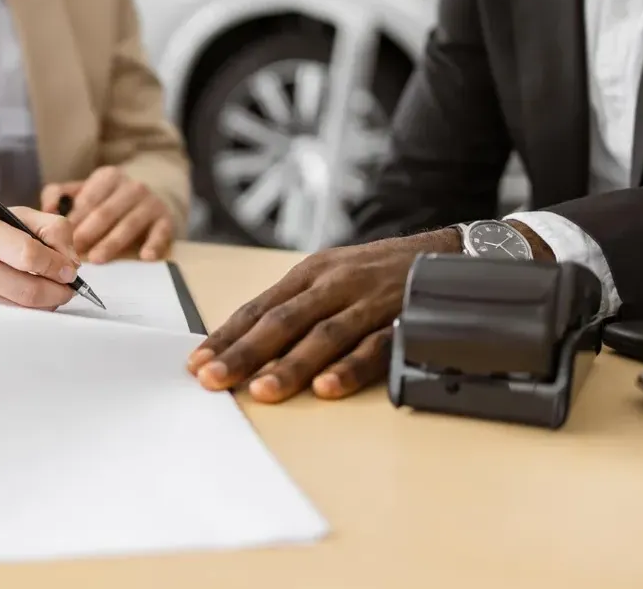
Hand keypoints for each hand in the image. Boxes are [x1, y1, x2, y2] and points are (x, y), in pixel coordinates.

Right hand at [0, 207, 80, 309]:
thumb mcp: (11, 215)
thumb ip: (51, 229)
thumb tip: (73, 262)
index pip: (29, 255)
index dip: (58, 266)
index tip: (72, 271)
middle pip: (28, 291)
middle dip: (58, 292)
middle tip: (69, 287)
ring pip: (20, 312)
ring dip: (46, 306)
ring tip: (50, 292)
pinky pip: (6, 321)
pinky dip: (27, 314)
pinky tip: (29, 302)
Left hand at [41, 166, 173, 263]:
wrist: (153, 193)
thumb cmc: (109, 198)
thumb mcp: (85, 189)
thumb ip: (59, 195)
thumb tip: (46, 209)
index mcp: (109, 177)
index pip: (88, 199)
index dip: (73, 220)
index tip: (59, 239)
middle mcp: (132, 187)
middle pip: (106, 212)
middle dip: (88, 232)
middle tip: (73, 252)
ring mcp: (151, 203)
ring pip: (129, 224)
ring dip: (112, 242)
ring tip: (97, 258)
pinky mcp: (166, 220)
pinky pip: (161, 233)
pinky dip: (154, 244)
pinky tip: (146, 256)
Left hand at [185, 230, 463, 402]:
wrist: (446, 252)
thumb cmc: (377, 272)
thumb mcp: (331, 277)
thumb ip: (294, 308)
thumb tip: (243, 345)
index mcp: (310, 274)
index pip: (258, 308)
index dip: (226, 336)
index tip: (196, 363)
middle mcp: (334, 284)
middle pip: (281, 320)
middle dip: (243, 351)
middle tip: (213, 379)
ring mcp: (367, 302)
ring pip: (322, 335)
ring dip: (290, 364)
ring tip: (261, 390)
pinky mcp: (401, 321)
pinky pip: (372, 347)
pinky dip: (349, 368)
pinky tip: (327, 388)